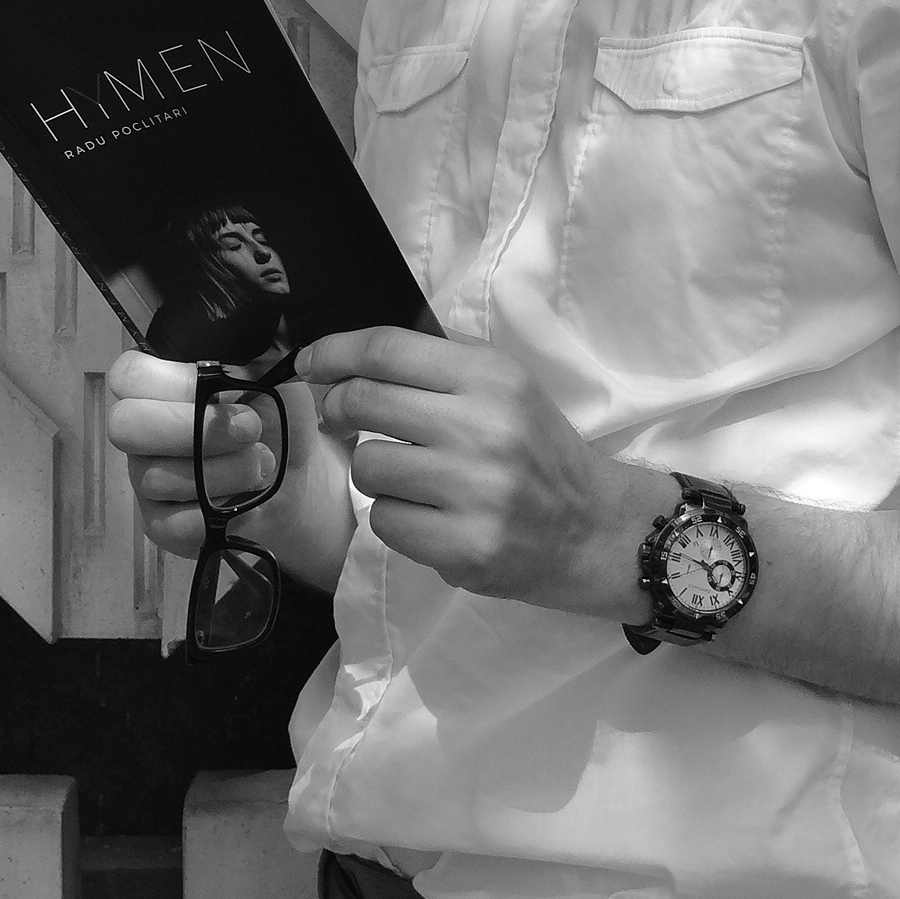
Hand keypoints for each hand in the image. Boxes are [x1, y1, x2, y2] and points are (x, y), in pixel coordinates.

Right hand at [103, 349, 276, 559]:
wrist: (294, 474)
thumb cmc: (275, 415)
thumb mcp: (273, 373)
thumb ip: (252, 356)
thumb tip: (245, 361)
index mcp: (158, 386)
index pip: (127, 374)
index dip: (171, 381)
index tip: (222, 384)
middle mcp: (141, 432)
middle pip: (125, 426)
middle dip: (194, 429)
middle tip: (250, 428)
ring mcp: (145, 479)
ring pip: (158, 477)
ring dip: (225, 471)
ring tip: (263, 463)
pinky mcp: (160, 524)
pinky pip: (173, 523)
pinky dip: (219, 511)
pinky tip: (246, 501)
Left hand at [298, 328, 665, 618]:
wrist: (590, 528)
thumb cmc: (534, 449)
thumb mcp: (503, 387)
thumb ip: (435, 364)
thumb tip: (341, 360)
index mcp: (492, 377)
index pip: (388, 350)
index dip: (335, 353)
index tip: (309, 365)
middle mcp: (484, 428)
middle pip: (364, 402)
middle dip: (340, 410)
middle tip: (345, 420)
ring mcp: (476, 492)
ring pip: (368, 466)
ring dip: (375, 472)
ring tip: (412, 478)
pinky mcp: (466, 547)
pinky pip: (385, 521)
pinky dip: (394, 518)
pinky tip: (429, 516)